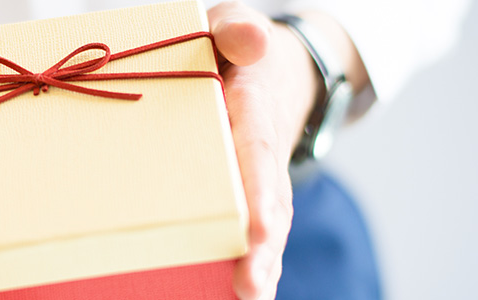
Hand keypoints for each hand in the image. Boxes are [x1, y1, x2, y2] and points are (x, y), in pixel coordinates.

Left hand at [207, 2, 365, 298]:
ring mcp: (256, 175)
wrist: (266, 71)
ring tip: (249, 295)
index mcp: (251, 106)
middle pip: (267, 198)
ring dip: (260, 259)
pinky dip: (252, 257)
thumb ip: (237, 28)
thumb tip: (248, 42)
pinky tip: (240, 291)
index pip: (256, 147)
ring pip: (265, 220)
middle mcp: (258, 148)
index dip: (258, 187)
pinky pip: (247, 223)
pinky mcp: (245, 191)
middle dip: (262, 243)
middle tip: (250, 284)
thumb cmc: (232, 49)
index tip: (259, 225)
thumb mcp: (230, 25)